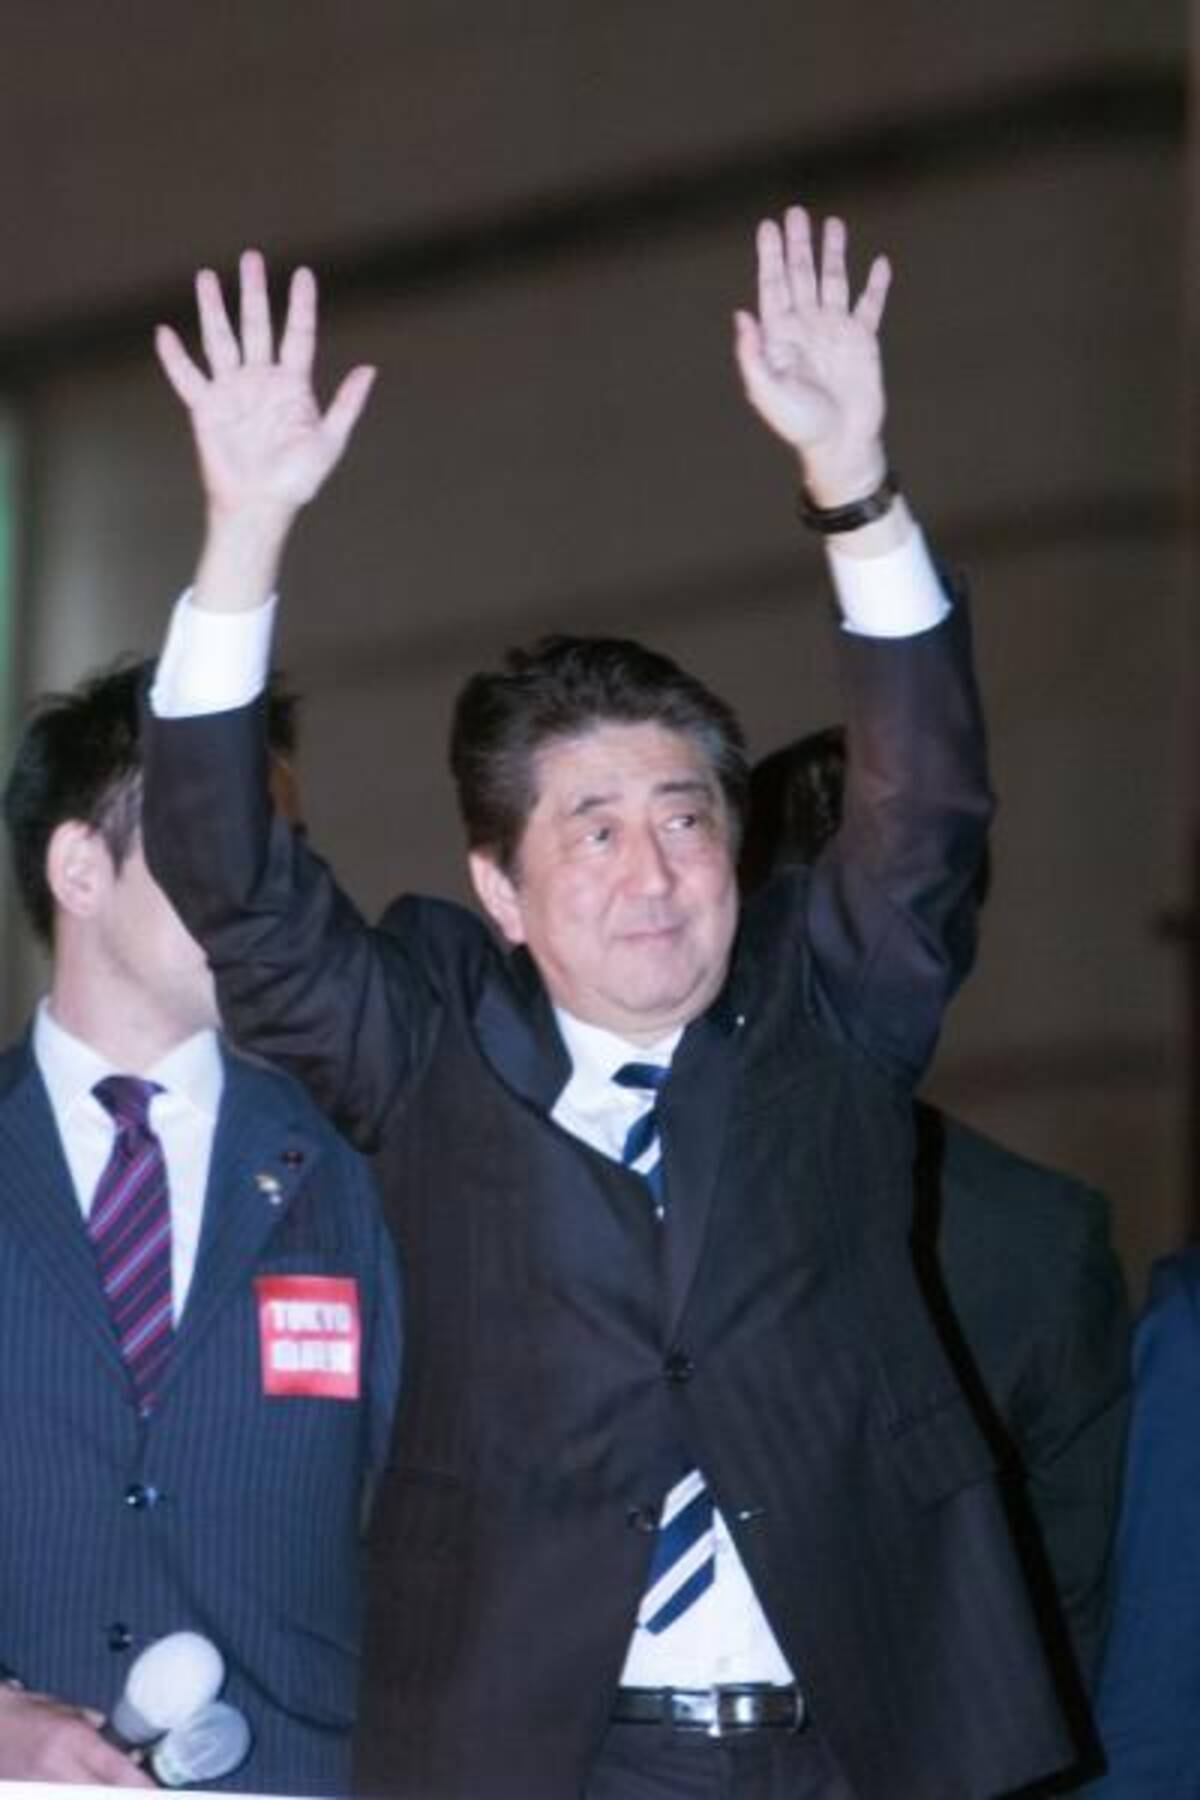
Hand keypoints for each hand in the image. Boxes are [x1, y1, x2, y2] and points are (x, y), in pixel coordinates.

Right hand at [0, 1683, 153, 1784]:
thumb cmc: (26, 1713)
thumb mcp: (65, 1711)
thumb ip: (94, 1728)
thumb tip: (120, 1748)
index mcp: (72, 1740)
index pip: (115, 1771)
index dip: (141, 1788)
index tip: (158, 1795)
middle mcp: (58, 1769)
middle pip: (102, 1794)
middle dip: (126, 1796)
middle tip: (147, 1795)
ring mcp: (41, 1788)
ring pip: (82, 1798)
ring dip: (104, 1794)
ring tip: (122, 1791)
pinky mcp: (29, 1795)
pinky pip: (63, 1796)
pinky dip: (80, 1793)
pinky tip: (88, 1788)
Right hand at [156, 249, 374, 523]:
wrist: (260, 505)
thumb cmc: (297, 480)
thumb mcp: (329, 441)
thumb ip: (347, 404)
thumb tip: (370, 369)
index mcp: (292, 385)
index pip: (298, 334)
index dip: (301, 304)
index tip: (303, 273)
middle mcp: (260, 380)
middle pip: (257, 325)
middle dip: (253, 292)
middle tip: (251, 257)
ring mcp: (231, 391)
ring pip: (220, 339)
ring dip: (213, 309)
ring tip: (207, 276)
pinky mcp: (205, 408)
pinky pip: (186, 377)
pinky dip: (174, 357)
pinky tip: (165, 332)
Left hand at [734, 208, 890, 504]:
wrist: (840, 444)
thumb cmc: (800, 425)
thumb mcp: (767, 392)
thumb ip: (753, 356)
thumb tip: (741, 315)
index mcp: (781, 335)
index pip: (774, 285)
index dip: (770, 256)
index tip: (769, 226)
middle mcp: (807, 327)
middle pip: (801, 275)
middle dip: (798, 244)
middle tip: (795, 212)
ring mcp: (836, 331)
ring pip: (834, 281)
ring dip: (833, 254)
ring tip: (833, 223)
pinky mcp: (863, 342)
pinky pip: (870, 306)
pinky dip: (875, 285)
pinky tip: (878, 263)